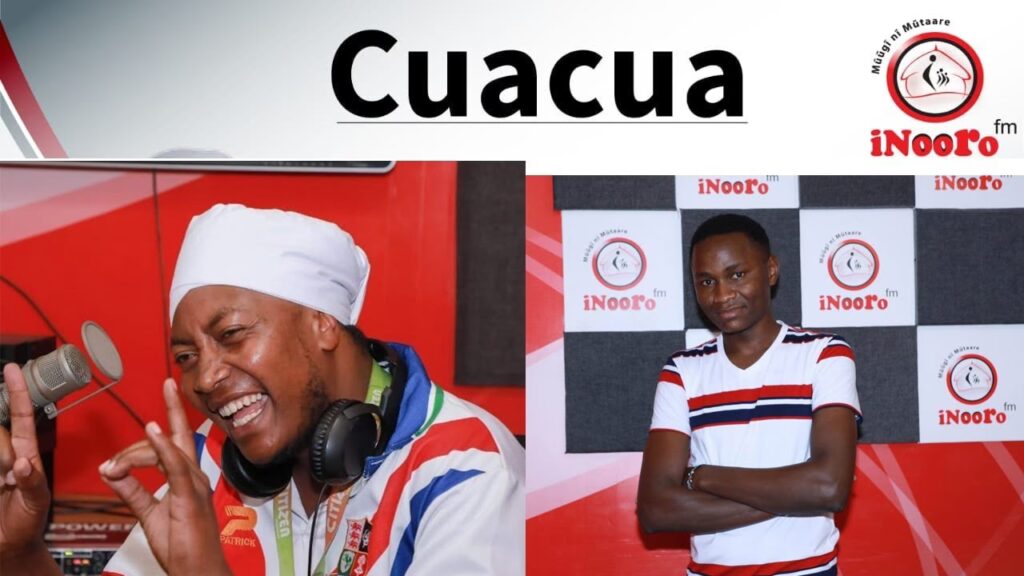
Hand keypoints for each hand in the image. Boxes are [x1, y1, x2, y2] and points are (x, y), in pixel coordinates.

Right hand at [0, 363, 50, 560]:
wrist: (7, 548)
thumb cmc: (26, 523)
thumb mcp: (36, 503)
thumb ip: (32, 484)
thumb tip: (22, 464)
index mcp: (24, 456)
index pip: (20, 418)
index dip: (17, 393)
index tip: (12, 369)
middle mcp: (3, 456)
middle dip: (1, 450)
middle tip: (6, 479)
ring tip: (0, 485)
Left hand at [99, 379, 230, 575]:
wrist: (197, 570)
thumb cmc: (183, 546)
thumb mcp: (148, 513)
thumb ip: (131, 490)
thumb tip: (110, 471)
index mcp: (187, 479)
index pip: (174, 442)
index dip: (163, 421)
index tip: (152, 406)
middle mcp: (194, 476)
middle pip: (177, 436)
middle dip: (169, 410)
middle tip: (151, 408)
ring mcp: (195, 484)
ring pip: (166, 450)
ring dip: (138, 448)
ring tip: (113, 464)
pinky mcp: (190, 495)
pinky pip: (175, 466)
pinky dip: (163, 447)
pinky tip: (152, 432)